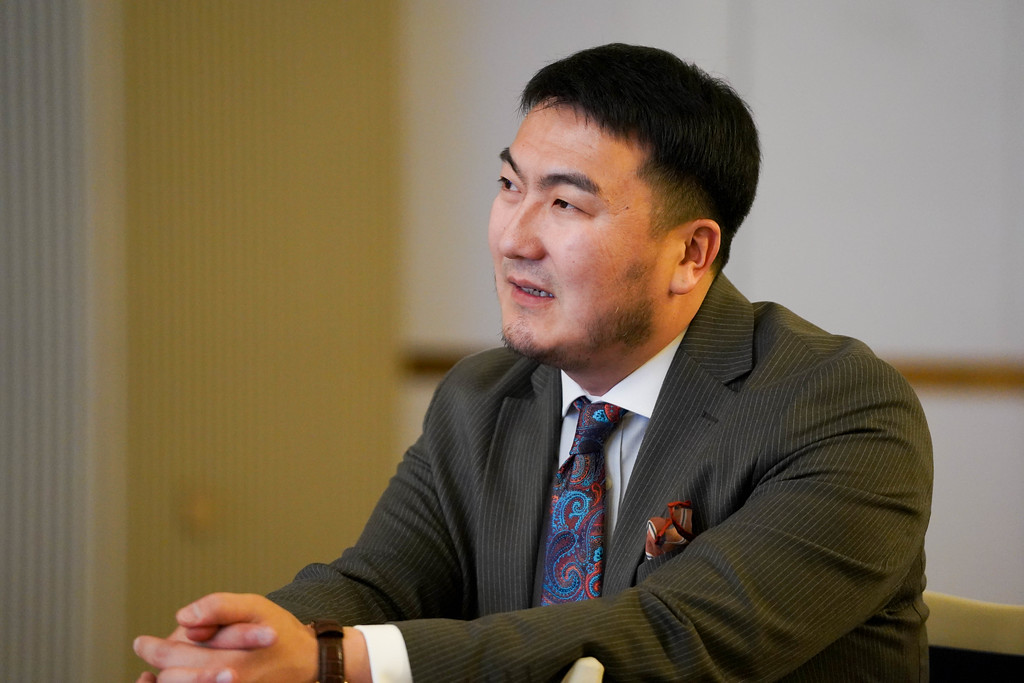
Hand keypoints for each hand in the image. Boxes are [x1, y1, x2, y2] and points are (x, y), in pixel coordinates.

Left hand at [133, 592, 317, 682]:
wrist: (308, 664)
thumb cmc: (280, 633)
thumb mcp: (255, 607)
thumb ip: (219, 607)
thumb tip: (182, 617)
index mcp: (229, 665)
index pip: (173, 661)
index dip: (153, 650)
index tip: (141, 641)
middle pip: (172, 680)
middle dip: (157, 665)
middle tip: (145, 648)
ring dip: (166, 679)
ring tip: (157, 667)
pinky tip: (176, 675)